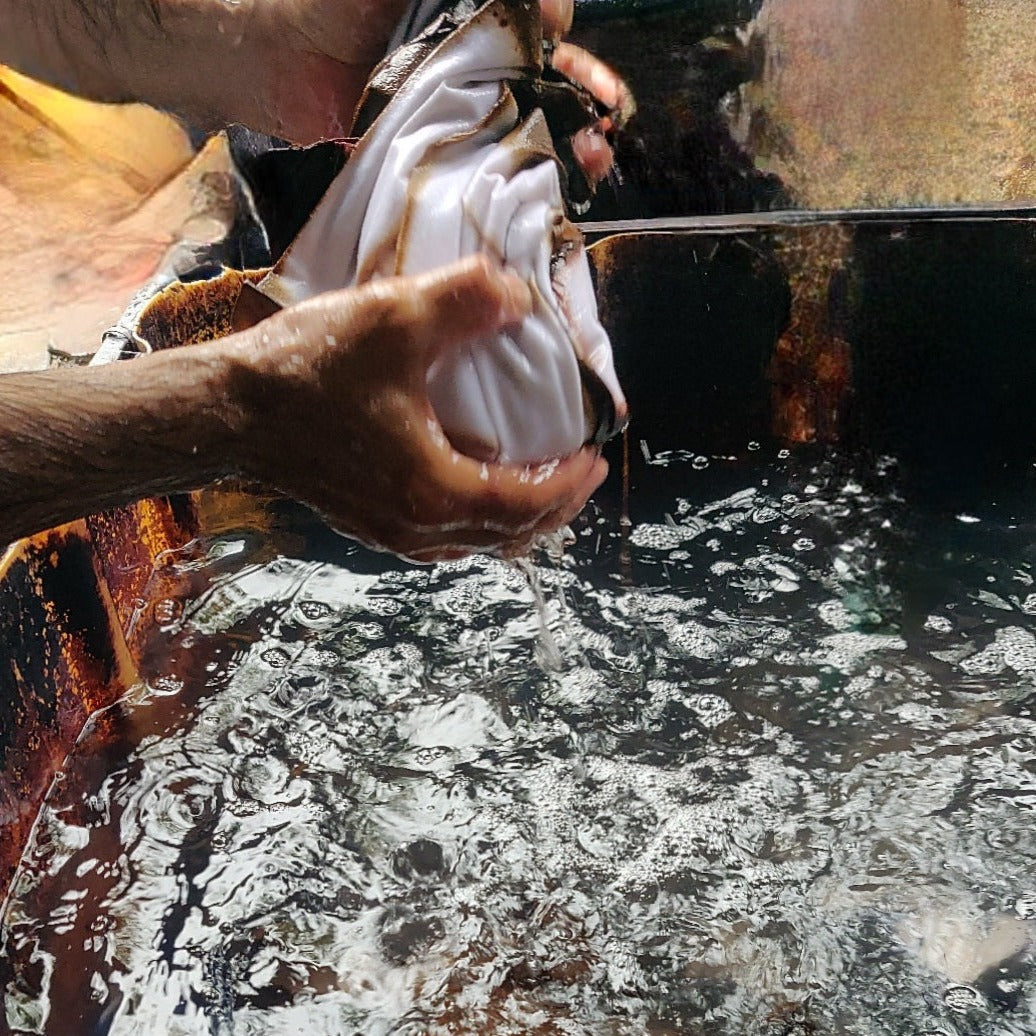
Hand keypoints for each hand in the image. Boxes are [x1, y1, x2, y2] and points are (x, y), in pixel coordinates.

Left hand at [111, 0, 628, 162]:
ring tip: (592, 161)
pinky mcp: (440, 157)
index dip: (567, 38)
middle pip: (554, 85)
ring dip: (571, 148)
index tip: (567, 45)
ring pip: (533, 131)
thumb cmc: (334, 0)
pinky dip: (523, 186)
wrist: (274, 57)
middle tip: (604, 122)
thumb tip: (548, 1)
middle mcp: (481, 67)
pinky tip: (551, 197)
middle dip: (588, 102)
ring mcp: (462, 115)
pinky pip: (489, 171)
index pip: (547, 28)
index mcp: (480, 17)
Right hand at [228, 255, 607, 560]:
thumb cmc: (307, 371)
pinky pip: (446, 538)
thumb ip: (467, 300)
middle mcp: (420, 529)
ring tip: (540, 480)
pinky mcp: (370, 525)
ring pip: (479, 543)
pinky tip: (477, 484)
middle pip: (512, 537)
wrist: (227, 412)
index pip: (530, 503)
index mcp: (437, 492)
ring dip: (519, 519)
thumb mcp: (395, 320)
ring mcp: (392, 535)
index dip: (572, 482)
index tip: (596, 454)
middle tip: (578, 469)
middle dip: (556, 506)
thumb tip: (519, 295)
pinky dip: (480, 520)